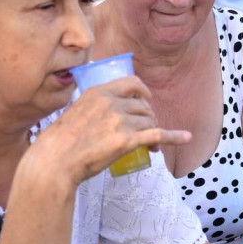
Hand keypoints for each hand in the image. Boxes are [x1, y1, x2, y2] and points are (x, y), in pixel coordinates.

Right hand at [34, 75, 191, 184]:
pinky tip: (186, 138)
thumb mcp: (76, 110)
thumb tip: (103, 111)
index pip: (132, 83)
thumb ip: (93, 106)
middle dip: (149, 117)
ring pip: (149, 121)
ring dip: (154, 130)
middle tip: (146, 130)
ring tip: (151, 145)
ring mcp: (120, 120)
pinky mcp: (127, 140)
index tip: (146, 100)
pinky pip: (157, 134)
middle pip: (143, 105)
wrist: (56, 160)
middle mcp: (112, 102)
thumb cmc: (61, 141)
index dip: (143, 92)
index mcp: (99, 92)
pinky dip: (174, 136)